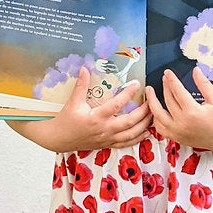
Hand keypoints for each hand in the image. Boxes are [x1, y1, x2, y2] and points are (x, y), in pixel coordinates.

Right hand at [6, 67, 152, 152]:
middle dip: (143, 112)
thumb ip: (81, 86)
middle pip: (129, 122)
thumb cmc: (66, 120)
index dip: (128, 94)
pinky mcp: (107, 144)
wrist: (59, 139)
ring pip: (130, 134)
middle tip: (152, 101)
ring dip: (144, 125)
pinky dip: (138, 138)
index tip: (137, 84)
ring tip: (154, 115)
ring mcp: (107, 138)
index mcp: (96, 118)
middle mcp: (104, 129)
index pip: (116, 105)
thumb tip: (85, 68)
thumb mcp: (72, 102)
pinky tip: (147, 132)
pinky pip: (126, 143)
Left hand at [147, 67, 212, 153]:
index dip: (172, 80)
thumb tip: (196, 71)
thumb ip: (204, 84)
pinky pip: (160, 128)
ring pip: (158, 115)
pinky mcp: (176, 138)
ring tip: (150, 93)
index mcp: (193, 112)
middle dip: (165, 87)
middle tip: (164, 79)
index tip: (168, 73)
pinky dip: (155, 118)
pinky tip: (155, 110)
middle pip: (168, 101)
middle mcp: (183, 123)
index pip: (178, 91)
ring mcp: (178, 132)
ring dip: (152, 102)